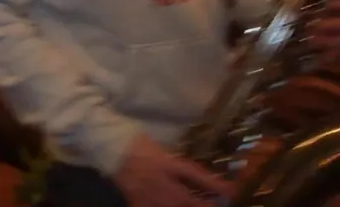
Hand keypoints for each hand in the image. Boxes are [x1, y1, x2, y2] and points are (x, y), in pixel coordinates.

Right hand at [112, 133, 232, 206]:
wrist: (107, 145)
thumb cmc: (133, 140)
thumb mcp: (159, 147)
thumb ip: (174, 162)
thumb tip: (193, 175)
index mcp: (165, 162)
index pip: (195, 176)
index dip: (215, 185)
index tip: (232, 192)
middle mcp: (160, 181)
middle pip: (187, 199)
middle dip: (205, 206)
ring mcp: (147, 194)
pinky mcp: (136, 201)